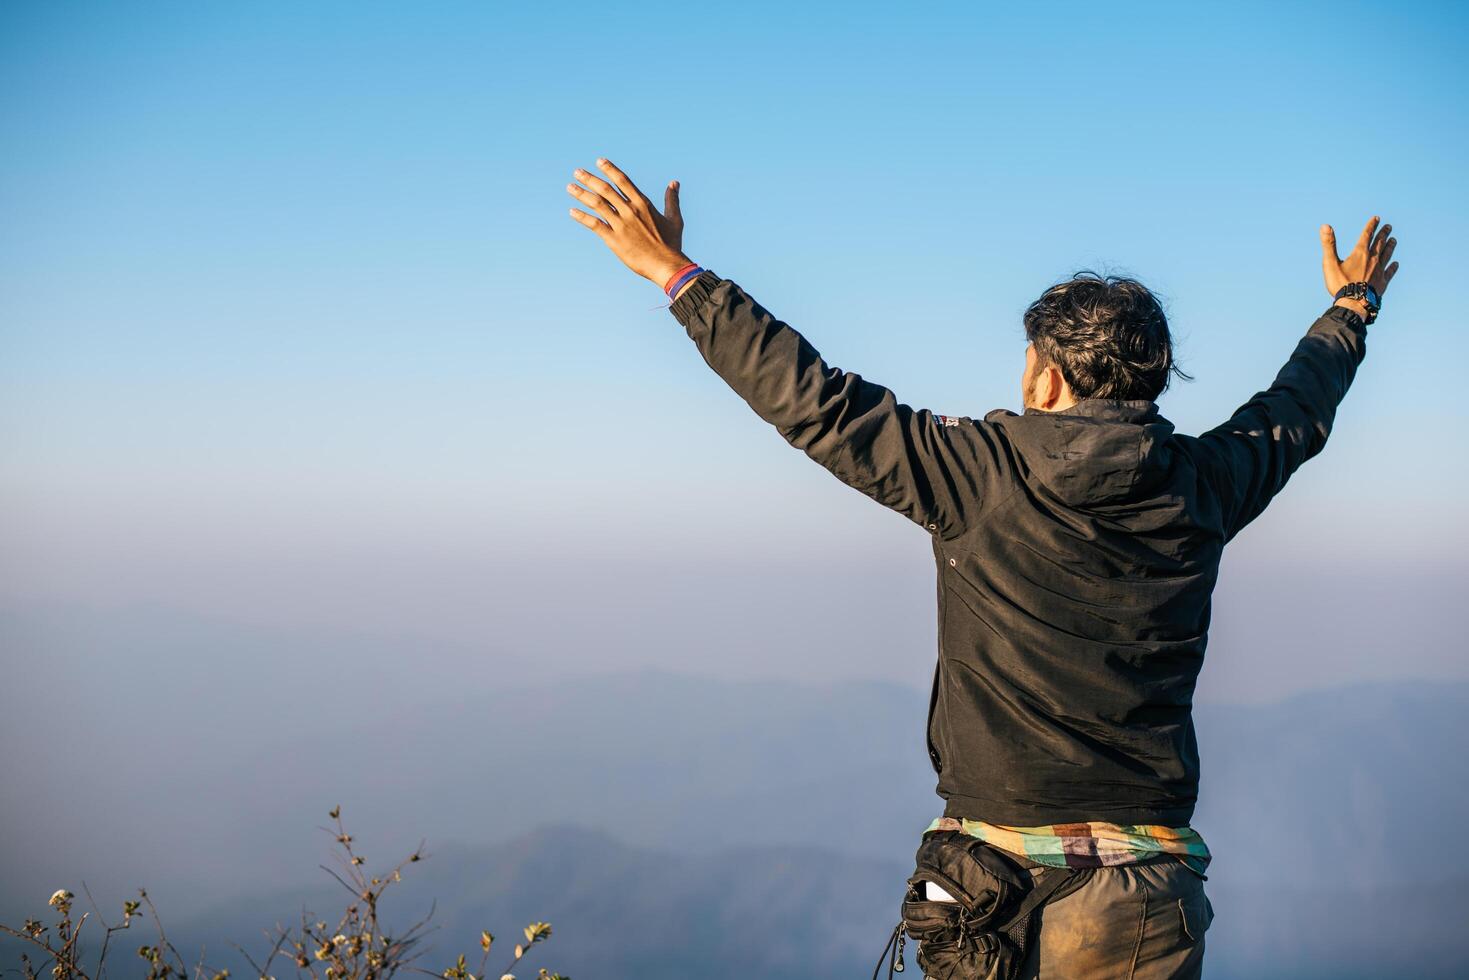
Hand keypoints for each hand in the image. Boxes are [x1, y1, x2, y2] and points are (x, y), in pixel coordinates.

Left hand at [567, 158, 690, 287]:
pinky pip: (594, 225)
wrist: (665, 265)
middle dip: (590, 179)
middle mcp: (630, 211)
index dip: (610, 169)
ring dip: (582, 194)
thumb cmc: (671, 244)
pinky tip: (572, 212)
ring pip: (597, 204)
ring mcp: (621, 225)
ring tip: (570, 187)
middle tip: (577, 172)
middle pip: (605, 190)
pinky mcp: (614, 239)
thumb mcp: (674, 219)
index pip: (623, 181)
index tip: (599, 161)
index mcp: (643, 204)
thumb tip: (674, 182)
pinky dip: (582, 217)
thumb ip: (671, 199)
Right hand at [1320, 216, 1399, 304]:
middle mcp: (1372, 259)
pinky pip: (1389, 272)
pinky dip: (1393, 267)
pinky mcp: (1383, 282)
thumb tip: (1324, 226)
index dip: (1371, 226)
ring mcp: (1379, 270)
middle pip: (1380, 243)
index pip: (1367, 235)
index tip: (1377, 218)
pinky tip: (1395, 264)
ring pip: (1386, 255)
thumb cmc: (1341, 284)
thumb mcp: (1330, 263)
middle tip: (1388, 227)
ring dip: (1390, 246)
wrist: (1355, 302)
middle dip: (1383, 234)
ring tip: (1393, 240)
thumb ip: (1328, 244)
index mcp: (1360, 253)